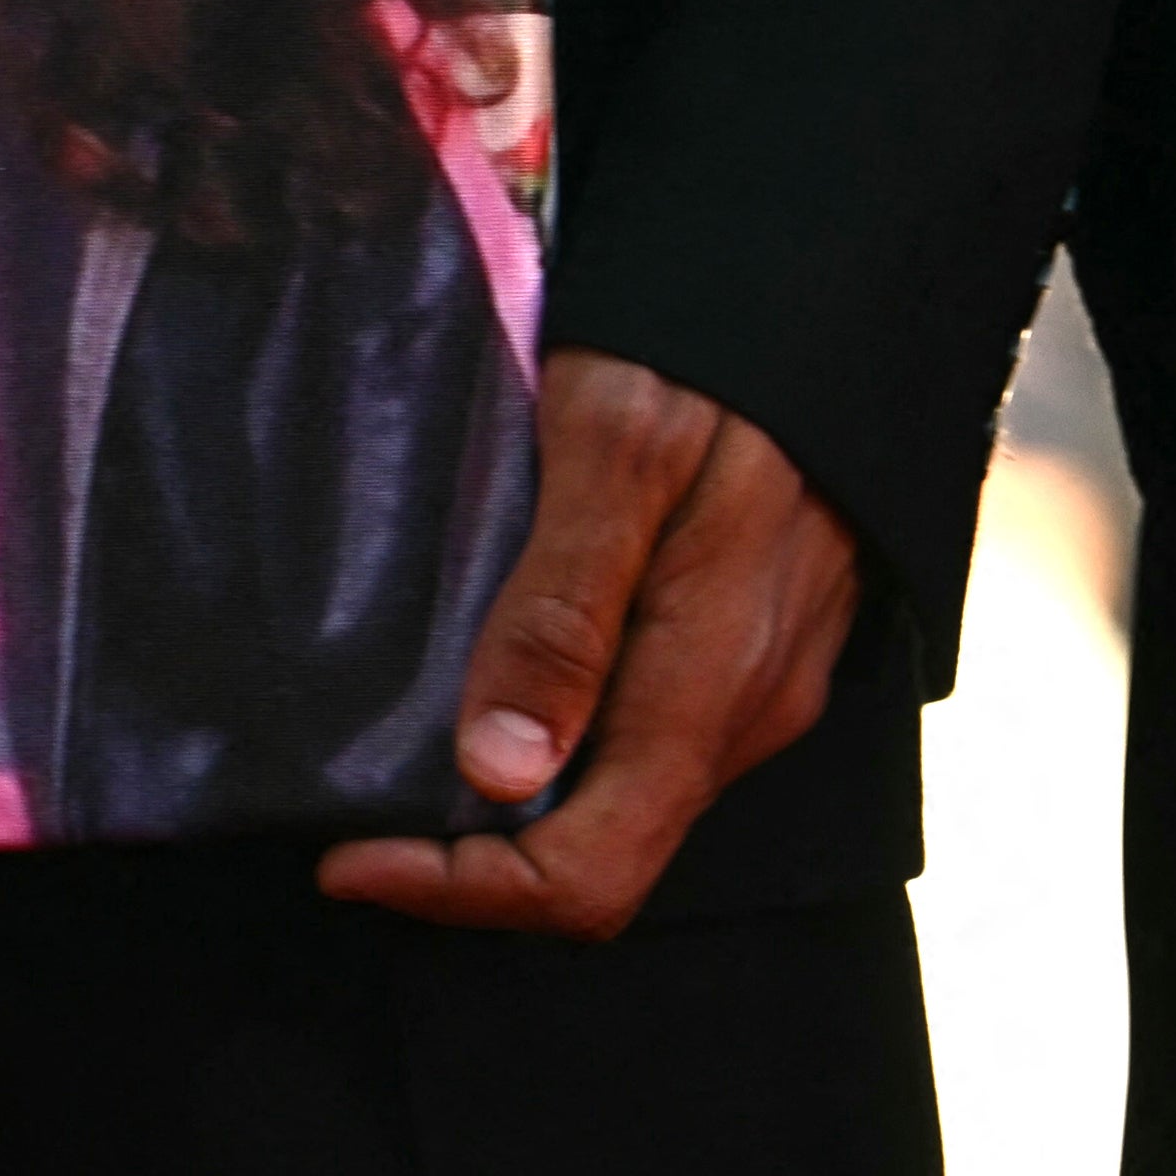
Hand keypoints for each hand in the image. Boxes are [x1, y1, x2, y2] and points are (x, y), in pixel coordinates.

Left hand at [316, 350, 861, 937]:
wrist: (830, 285)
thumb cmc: (707, 350)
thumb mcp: (612, 447)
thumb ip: (563, 612)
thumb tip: (499, 773)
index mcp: (710, 684)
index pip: (587, 873)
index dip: (458, 890)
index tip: (345, 858)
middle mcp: (745, 712)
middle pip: (601, 856)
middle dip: (471, 862)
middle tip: (352, 813)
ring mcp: (757, 683)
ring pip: (622, 801)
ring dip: (508, 803)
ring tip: (397, 744)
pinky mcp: (751, 644)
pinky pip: (647, 738)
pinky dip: (557, 744)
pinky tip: (489, 680)